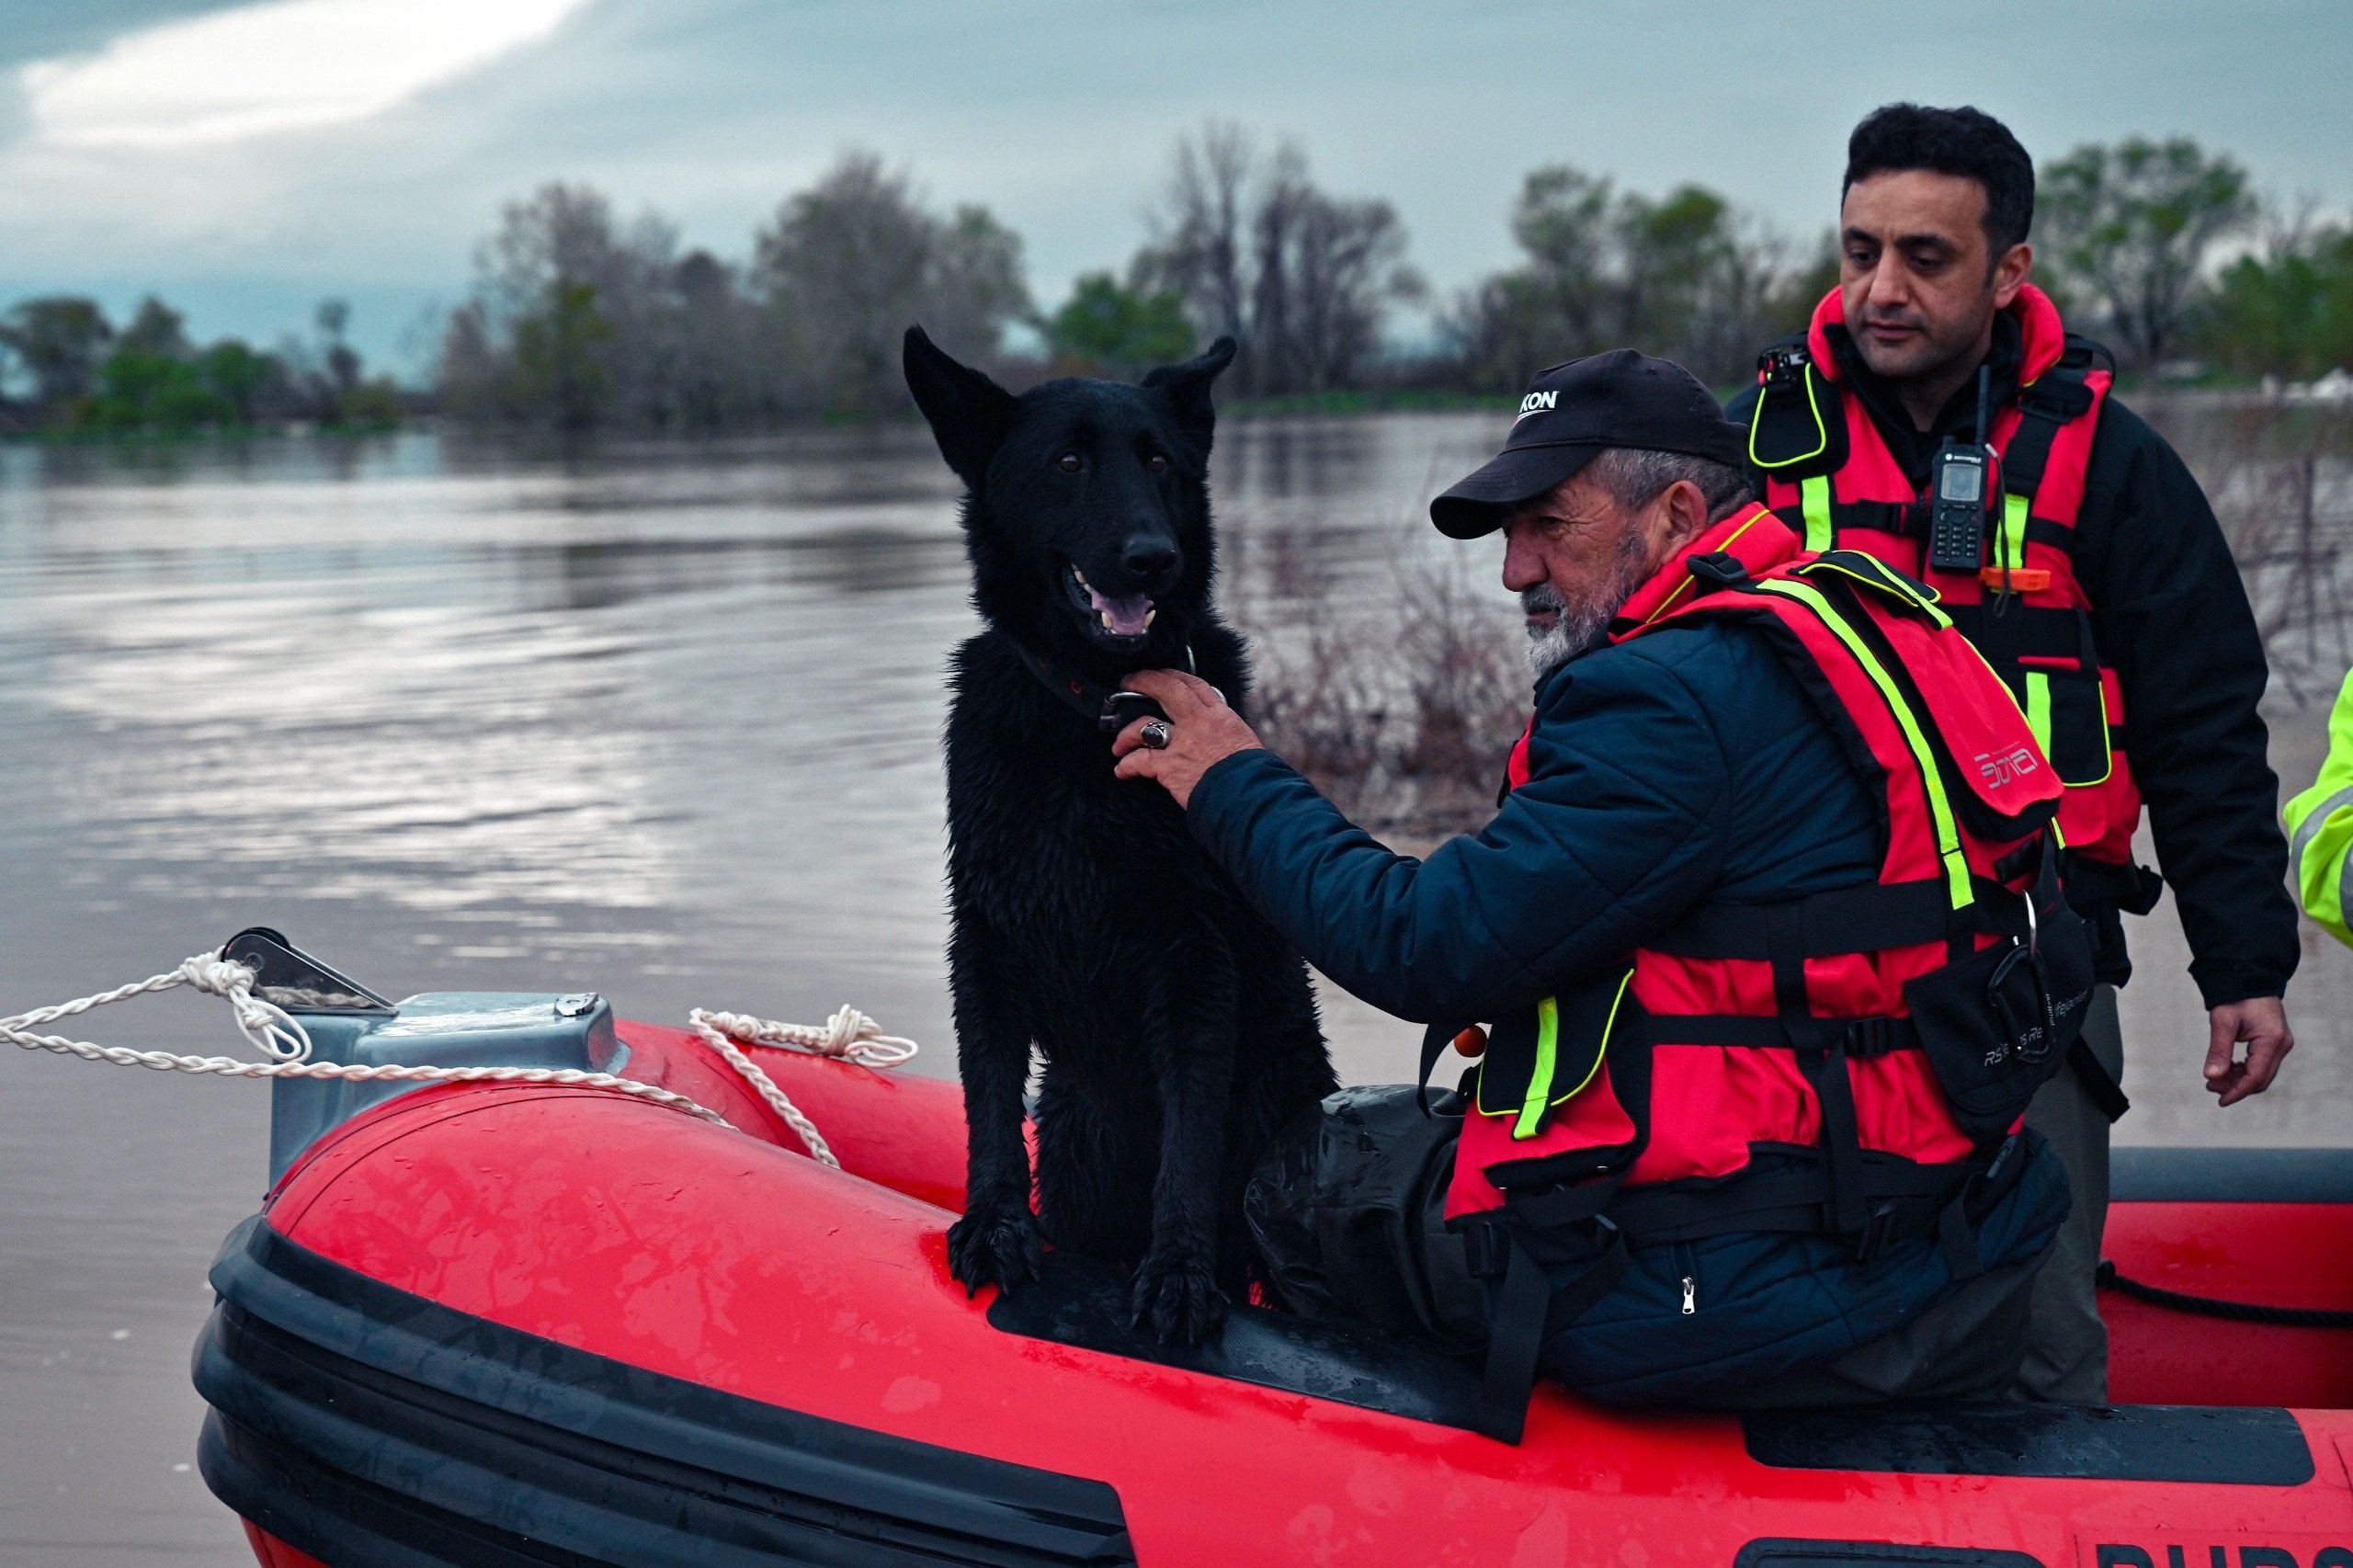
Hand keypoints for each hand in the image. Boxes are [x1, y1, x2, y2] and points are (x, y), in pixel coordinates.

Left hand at [1109, 669, 1262, 809]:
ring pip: (1144, 724)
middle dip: (1143, 681)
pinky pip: (1138, 760)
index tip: (1161, 675)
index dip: (1173, 676)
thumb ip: (1224, 731)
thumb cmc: (1251, 776)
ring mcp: (1182, 743)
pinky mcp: (1169, 767)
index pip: (1194, 685)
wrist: (1248, 797)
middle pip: (1166, 689)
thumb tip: (1216, 730)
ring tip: (1119, 745)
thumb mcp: (1243, 742)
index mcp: (1220, 716)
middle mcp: (1199, 723)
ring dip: (1126, 733)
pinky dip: (1126, 766)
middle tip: (1128, 681)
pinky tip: (1121, 771)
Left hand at [2204, 996, 2292, 1106]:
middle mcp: (2282, 1045)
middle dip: (2236, 1087)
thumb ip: (2218, 1050)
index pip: (2256, 1077)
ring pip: (2262, 1073)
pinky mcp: (2276, 1041)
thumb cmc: (2235, 995)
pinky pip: (2262, 1064)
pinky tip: (2228, 1069)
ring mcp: (2281, 1044)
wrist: (2248, 976)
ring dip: (2239, 1080)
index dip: (2237, 1091)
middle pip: (2261, 1079)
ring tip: (2215, 1080)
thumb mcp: (2223, 1021)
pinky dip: (2245, 1070)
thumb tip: (2210, 1076)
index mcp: (2272, 1040)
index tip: (2219, 1100)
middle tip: (2211, 1088)